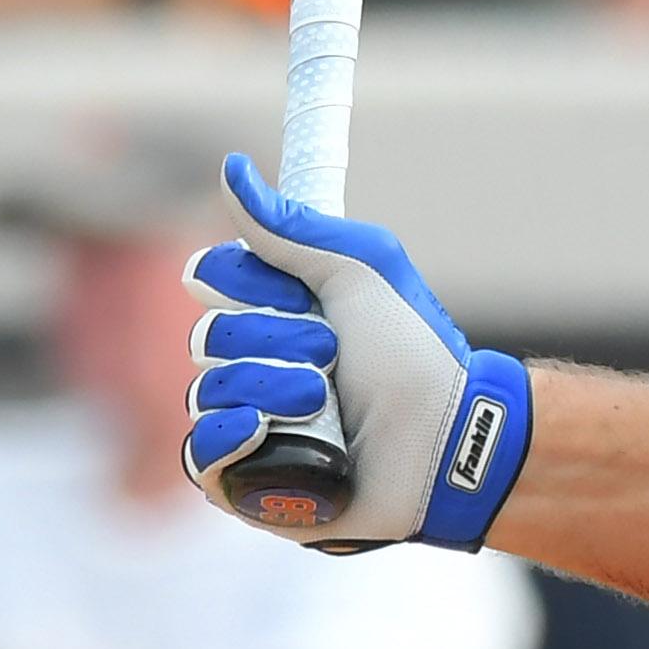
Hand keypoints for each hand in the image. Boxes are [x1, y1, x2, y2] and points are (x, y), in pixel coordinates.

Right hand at [186, 158, 532, 551]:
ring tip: (325, 400)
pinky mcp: (247, 482)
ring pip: (206, 392)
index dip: (246, 285)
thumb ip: (289, 227)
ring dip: (270, 389)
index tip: (295, 292)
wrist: (448, 437)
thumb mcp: (360, 270)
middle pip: (207, 337)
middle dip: (272, 341)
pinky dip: (227, 437)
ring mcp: (248, 424)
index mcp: (276, 310)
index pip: (211, 280)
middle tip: (332, 351)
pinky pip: (200, 454)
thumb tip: (230, 167)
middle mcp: (255, 364)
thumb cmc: (414, 352)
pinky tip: (263, 429)